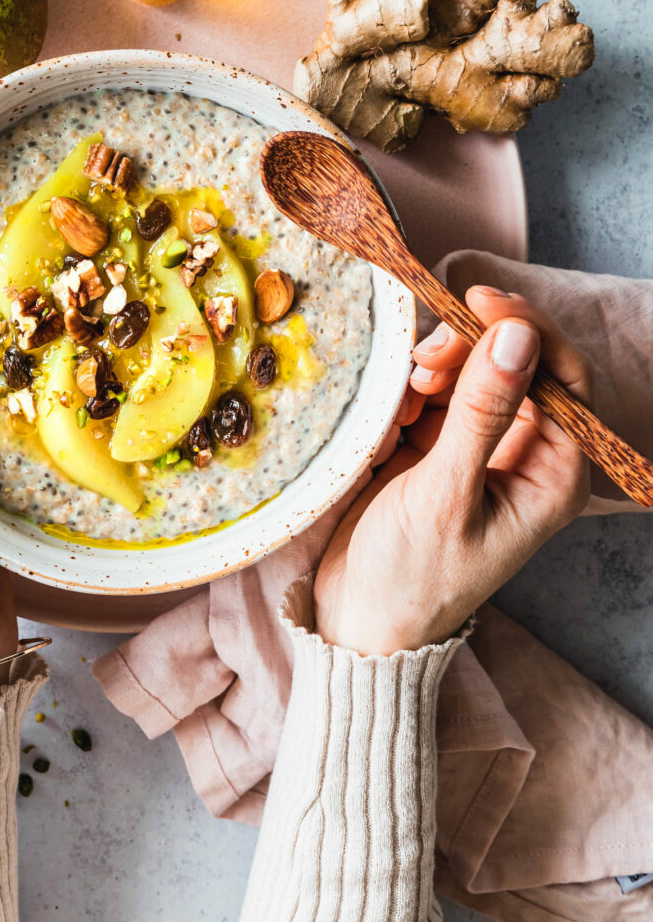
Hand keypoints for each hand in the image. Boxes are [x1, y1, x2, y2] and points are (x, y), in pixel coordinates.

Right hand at [314, 287, 591, 655]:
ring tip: (406, 395)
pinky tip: (392, 418)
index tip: (478, 301)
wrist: (357, 619)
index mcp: (552, 474)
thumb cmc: (411, 576)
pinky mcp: (440, 444)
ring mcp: (481, 446)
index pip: (564, 378)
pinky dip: (411, 391)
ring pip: (472, 369)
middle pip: (515, 363)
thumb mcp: (445, 493)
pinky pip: (435, 389)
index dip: (527, 329)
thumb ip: (481, 412)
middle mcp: (526, 454)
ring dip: (437, 367)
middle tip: (426, 357)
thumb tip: (514, 335)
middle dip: (471, 349)